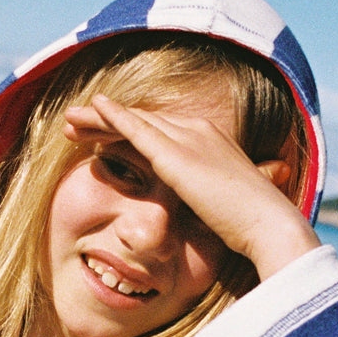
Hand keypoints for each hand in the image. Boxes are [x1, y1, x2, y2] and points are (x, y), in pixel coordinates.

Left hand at [63, 93, 320, 280]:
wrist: (268, 224)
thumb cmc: (252, 226)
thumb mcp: (223, 209)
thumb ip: (205, 203)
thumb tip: (199, 216)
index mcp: (209, 143)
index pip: (158, 130)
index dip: (126, 132)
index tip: (100, 139)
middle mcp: (198, 132)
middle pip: (142, 121)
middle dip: (105, 121)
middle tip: (74, 125)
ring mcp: (187, 139)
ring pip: (133, 121)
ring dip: (98, 119)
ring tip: (69, 122)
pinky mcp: (175, 154)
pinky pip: (137, 129)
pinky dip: (113, 117)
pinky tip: (93, 109)